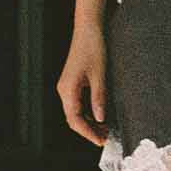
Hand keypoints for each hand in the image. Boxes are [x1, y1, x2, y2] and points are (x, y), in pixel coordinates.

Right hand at [57, 25, 108, 146]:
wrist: (89, 28)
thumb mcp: (100, 75)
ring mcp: (68, 87)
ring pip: (76, 112)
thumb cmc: (93, 47)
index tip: (100, 141)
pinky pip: (78, 103)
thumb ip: (99, 98)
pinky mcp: (73, 83)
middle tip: (106, 138)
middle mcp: (64, 90)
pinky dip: (89, 112)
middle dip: (89, 130)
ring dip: (90, 122)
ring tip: (105, 129)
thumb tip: (101, 119)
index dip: (88, 133)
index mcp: (68, 90)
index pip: (75, 120)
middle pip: (74, 119)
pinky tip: (101, 115)